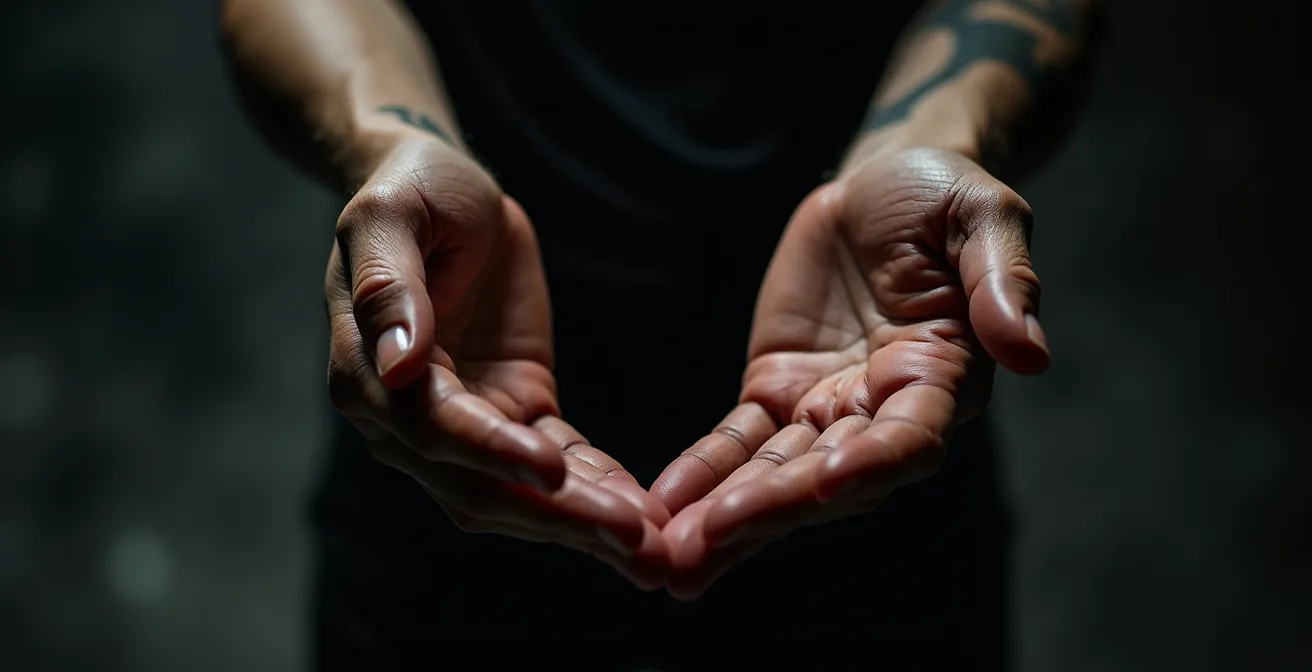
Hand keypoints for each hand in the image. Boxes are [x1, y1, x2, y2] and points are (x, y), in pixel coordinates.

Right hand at [325, 137, 670, 587]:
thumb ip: (388, 288)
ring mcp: (466, 420)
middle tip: (632, 538)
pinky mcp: (516, 409)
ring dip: (585, 522)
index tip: (552, 470)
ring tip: (653, 548)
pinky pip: (559, 459)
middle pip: (482, 482)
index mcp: (368, 372)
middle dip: (558, 515)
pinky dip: (598, 489)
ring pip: (523, 491)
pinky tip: (644, 515)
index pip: (433, 427)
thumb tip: (396, 367)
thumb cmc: (412, 191)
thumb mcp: (389, 217)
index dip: (491, 452)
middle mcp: (409, 416)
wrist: (448, 188)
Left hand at [651, 148, 1049, 597]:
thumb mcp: (984, 218)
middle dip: (769, 511)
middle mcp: (882, 410)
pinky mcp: (777, 390)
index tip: (821, 483)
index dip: (868, 463)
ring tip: (671, 559)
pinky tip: (665, 505)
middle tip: (705, 548)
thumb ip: (1004, 282)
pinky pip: (738, 440)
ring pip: (774, 472)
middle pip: (826, 475)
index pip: (907, 440)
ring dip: (724, 515)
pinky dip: (703, 472)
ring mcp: (825, 407)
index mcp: (941, 377)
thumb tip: (1029, 353)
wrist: (882, 183)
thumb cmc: (945, 197)